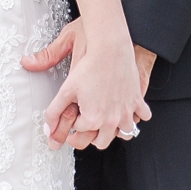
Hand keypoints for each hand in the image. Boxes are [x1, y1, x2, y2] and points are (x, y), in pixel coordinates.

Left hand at [25, 20, 152, 150]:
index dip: (75, 123)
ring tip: (107, 121)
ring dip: (116, 130)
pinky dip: (137, 115)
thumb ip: (54, 111)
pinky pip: (142, 116)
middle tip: (86, 124)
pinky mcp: (137, 101)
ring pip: (125, 134)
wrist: (109, 48)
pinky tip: (127, 109)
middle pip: (102, 141)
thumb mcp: (65, 89)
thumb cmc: (89, 65)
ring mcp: (126, 112)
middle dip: (93, 135)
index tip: (74, 116)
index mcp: (92, 119)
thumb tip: (48, 128)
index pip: (80, 132)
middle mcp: (111, 120)